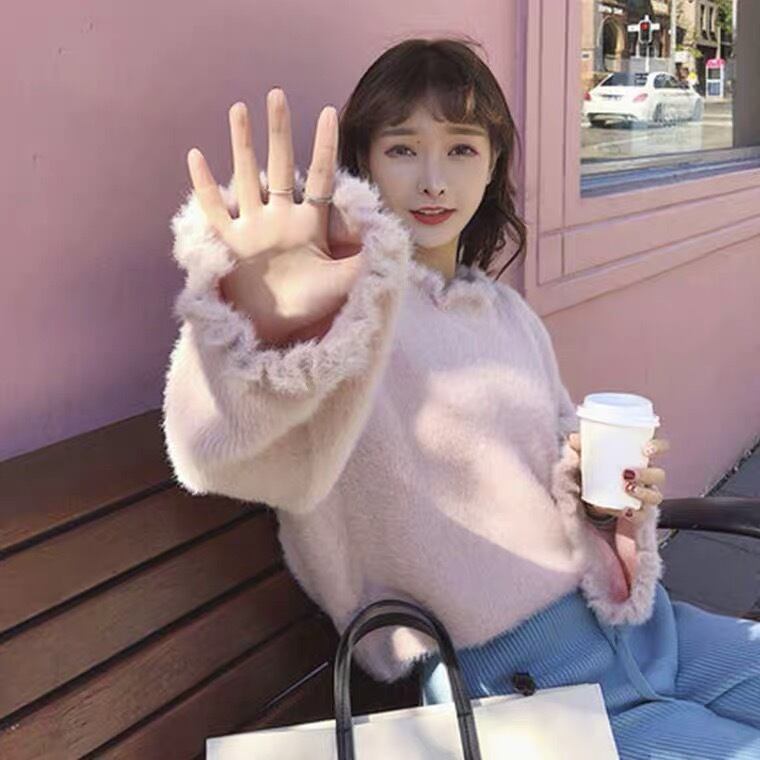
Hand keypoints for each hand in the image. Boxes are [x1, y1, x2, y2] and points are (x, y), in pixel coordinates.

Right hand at [186, 90, 362, 343]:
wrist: (277, 329)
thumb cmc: (312, 307)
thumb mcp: (343, 283)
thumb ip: (364, 261)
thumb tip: (387, 240)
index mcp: (309, 224)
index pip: (321, 177)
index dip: (325, 146)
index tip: (330, 111)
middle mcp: (280, 219)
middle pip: (281, 166)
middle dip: (279, 131)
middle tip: (276, 94)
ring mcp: (253, 228)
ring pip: (246, 177)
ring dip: (241, 145)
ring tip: (238, 109)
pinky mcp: (231, 243)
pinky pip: (215, 210)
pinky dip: (204, 187)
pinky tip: (195, 156)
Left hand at [567, 433, 669, 518]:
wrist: (588, 508)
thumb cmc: (592, 479)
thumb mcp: (584, 463)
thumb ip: (578, 450)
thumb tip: (573, 438)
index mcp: (636, 460)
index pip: (657, 449)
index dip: (658, 446)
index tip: (646, 449)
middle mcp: (644, 479)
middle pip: (659, 475)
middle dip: (647, 473)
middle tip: (627, 473)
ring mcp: (643, 498)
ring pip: (656, 496)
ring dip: (643, 492)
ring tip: (626, 489)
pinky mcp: (638, 516)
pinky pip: (642, 516)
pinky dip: (633, 512)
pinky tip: (624, 510)